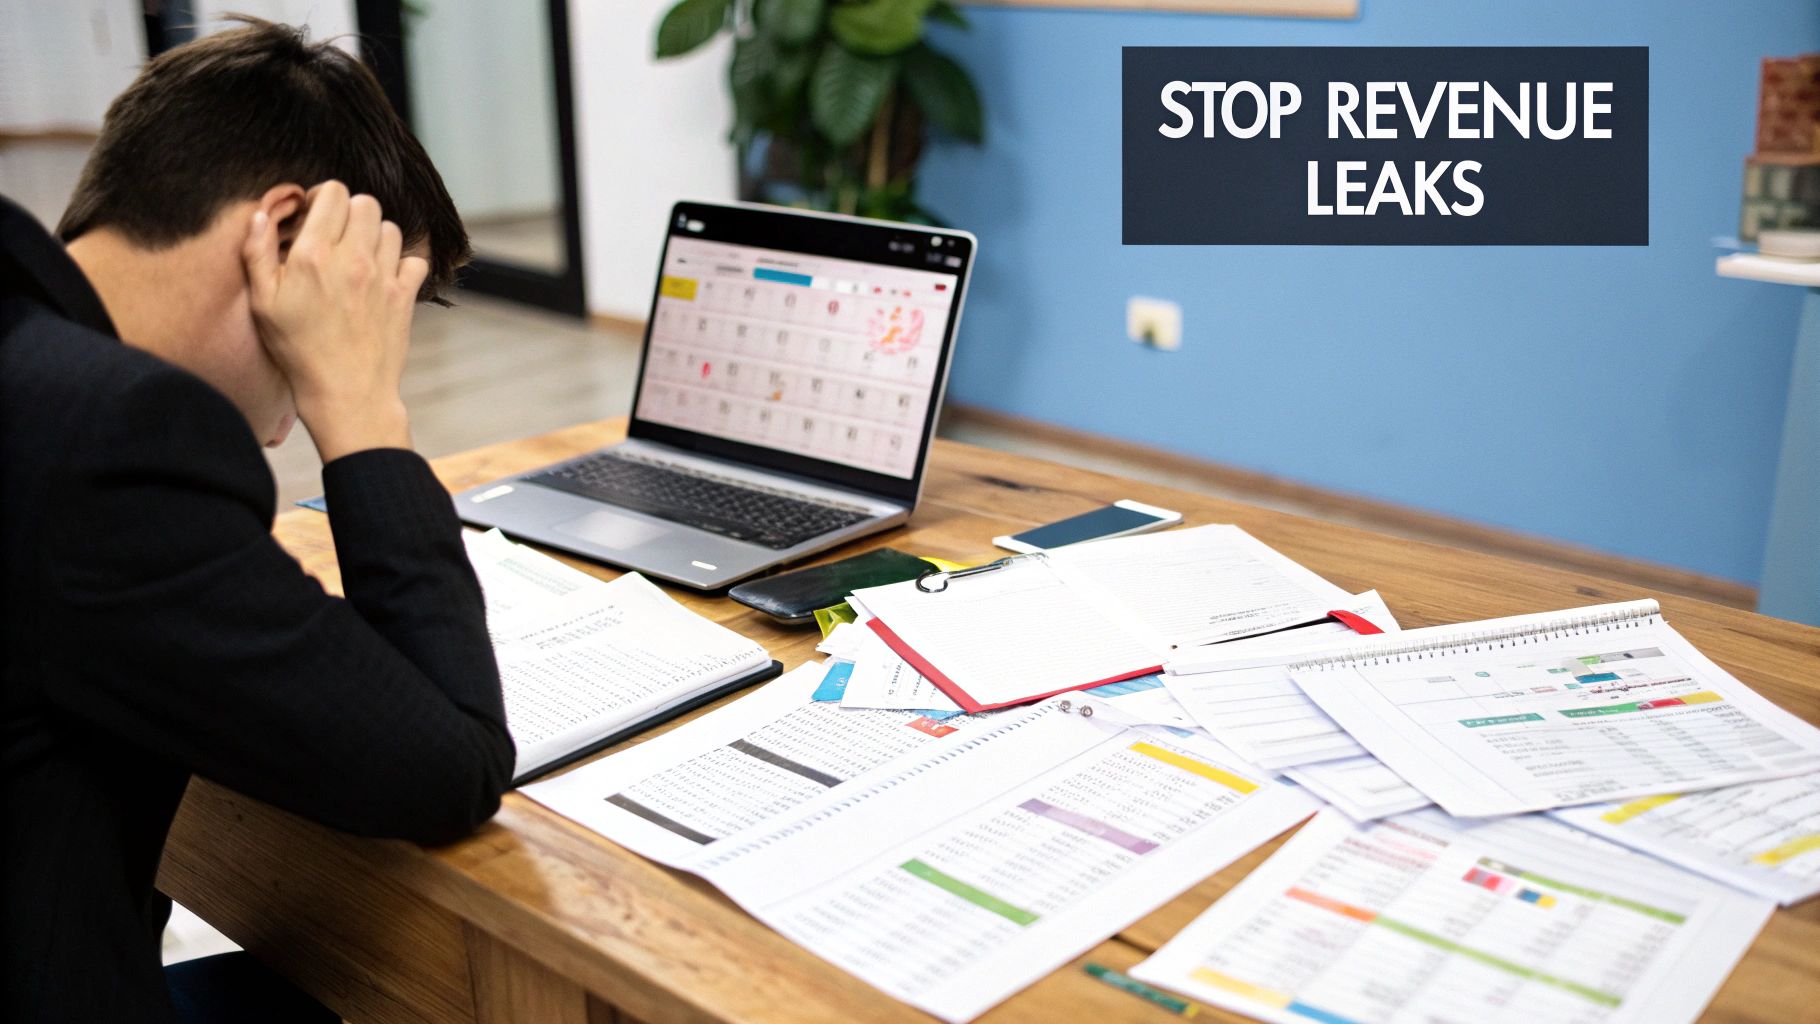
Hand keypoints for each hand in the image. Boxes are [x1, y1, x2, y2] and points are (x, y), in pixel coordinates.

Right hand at [243, 180, 427, 461]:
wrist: (345, 392)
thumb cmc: (299, 350)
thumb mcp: (263, 302)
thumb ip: (257, 252)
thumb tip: (263, 213)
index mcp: (314, 254)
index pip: (334, 192)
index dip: (323, 197)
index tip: (315, 217)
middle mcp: (353, 258)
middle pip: (365, 203)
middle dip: (350, 212)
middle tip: (337, 235)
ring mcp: (384, 276)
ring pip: (390, 228)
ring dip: (375, 235)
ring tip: (358, 257)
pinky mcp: (404, 295)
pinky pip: (414, 260)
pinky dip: (403, 263)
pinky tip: (384, 277)